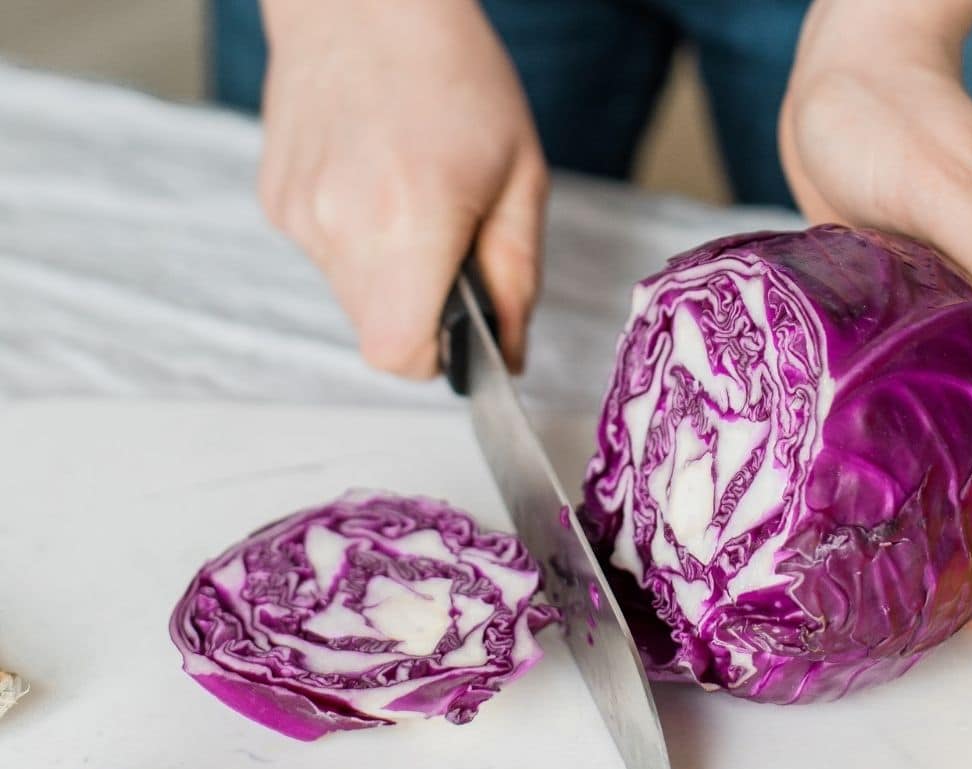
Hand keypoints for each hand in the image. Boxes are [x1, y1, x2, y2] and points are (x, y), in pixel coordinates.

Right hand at [258, 0, 546, 375]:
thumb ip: (518, 279)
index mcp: (410, 222)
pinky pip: (325, 256)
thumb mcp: (522, 178)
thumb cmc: (456, 76)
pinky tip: (373, 182)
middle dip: (421, 313)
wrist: (365, 2)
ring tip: (409, 199)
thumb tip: (508, 355)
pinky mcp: (275, 201)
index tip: (462, 328)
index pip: (400, 354)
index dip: (437, 356)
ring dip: (388, 274)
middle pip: (377, 333)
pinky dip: (356, 241)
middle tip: (448, 245)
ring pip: (351, 297)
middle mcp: (339, 226)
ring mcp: (298, 214)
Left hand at [779, 0, 971, 625]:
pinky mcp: (891, 310)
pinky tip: (872, 481)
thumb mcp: (949, 184)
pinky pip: (909, 390)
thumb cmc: (895, 117)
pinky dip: (905, 441)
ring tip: (927, 563)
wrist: (844, 79)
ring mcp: (941, 314)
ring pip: (966, 420)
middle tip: (971, 600)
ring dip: (958, 492)